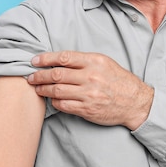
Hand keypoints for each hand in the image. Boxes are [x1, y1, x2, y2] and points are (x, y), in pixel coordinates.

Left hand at [27, 51, 153, 129]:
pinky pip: (64, 105)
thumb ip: (84, 60)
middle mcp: (90, 77)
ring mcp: (88, 94)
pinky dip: (54, 102)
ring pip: (57, 91)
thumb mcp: (105, 63)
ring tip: (36, 88)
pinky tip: (51, 99)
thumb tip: (60, 60)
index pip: (64, 58)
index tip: (34, 61)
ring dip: (43, 89)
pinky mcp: (87, 109)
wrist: (135, 102)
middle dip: (39, 75)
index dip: (45, 59)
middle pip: (56, 75)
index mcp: (94, 62)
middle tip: (30, 76)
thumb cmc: (119, 80)